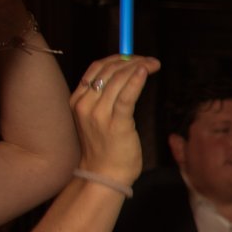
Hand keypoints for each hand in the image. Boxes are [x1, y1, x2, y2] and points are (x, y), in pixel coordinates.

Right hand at [70, 53, 157, 183]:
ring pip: (118, 80)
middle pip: (108, 71)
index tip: (135, 57)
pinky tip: (146, 71)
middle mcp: (85, 104)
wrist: (104, 174)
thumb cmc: (105, 147)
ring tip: (153, 64)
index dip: (117, 58)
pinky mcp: (116, 123)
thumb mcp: (96, 118)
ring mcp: (99, 114)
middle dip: (131, 60)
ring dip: (139, 67)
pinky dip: (137, 81)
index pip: (96, 69)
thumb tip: (124, 75)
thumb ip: (104, 98)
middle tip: (150, 60)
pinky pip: (126, 96)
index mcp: (77, 100)